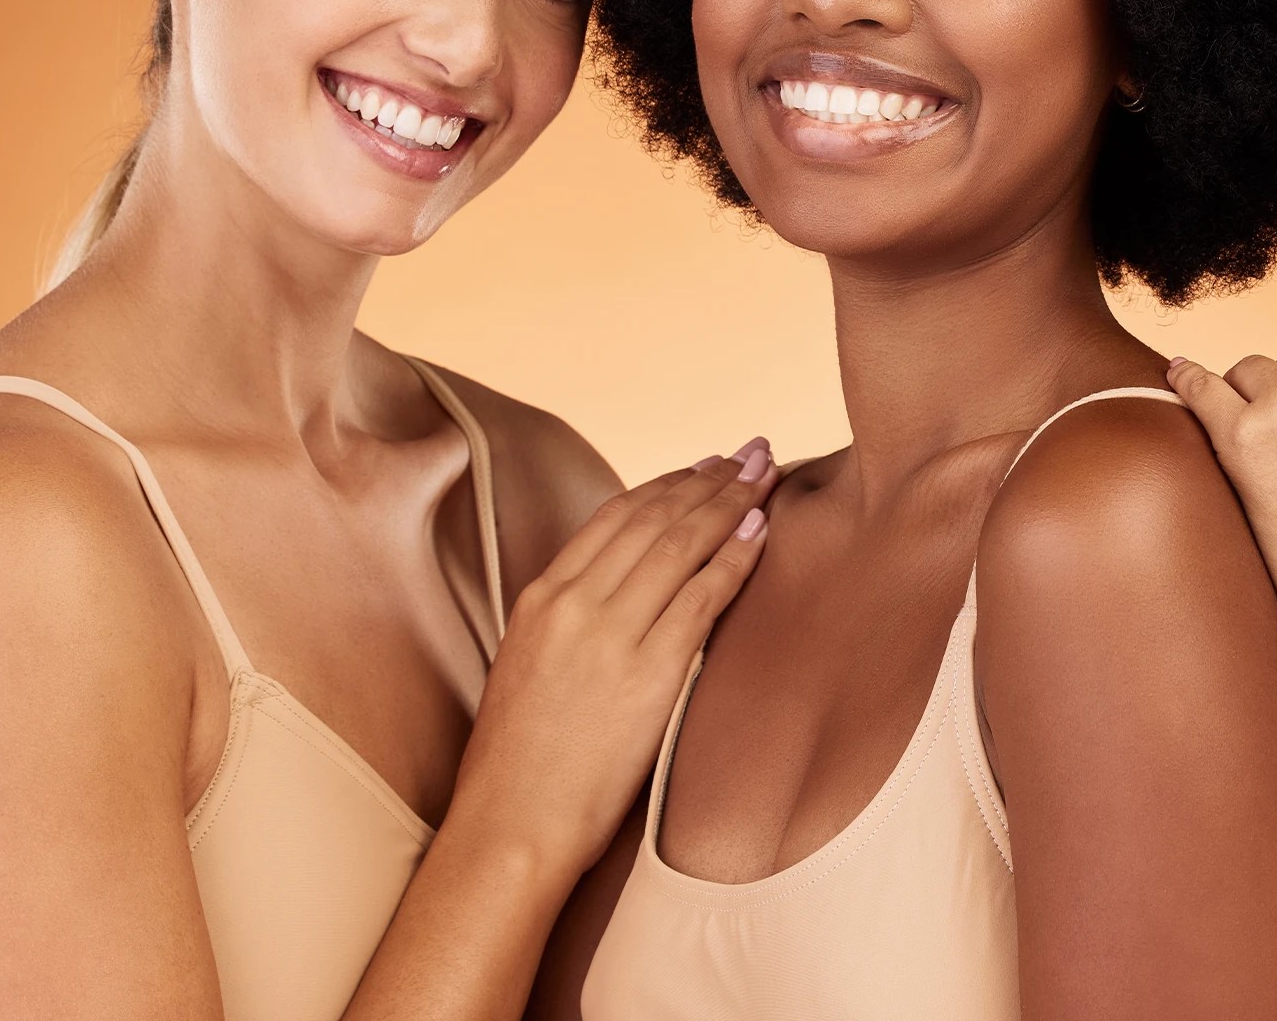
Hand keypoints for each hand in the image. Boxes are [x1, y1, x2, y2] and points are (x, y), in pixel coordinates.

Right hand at [442, 442, 774, 886]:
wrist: (511, 824)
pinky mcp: (647, 671)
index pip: (614, 518)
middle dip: (708, 478)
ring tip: (765, 474)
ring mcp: (610, 634)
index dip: (665, 484)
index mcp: (542, 597)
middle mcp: (574, 602)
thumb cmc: (521, 765)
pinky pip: (702, 596)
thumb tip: (615, 599)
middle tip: (749, 452)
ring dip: (730, 501)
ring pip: (681, 543)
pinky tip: (762, 531)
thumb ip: (567, 624)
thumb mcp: (528, 668)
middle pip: (653, 517)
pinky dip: (736, 557)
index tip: (701, 466)